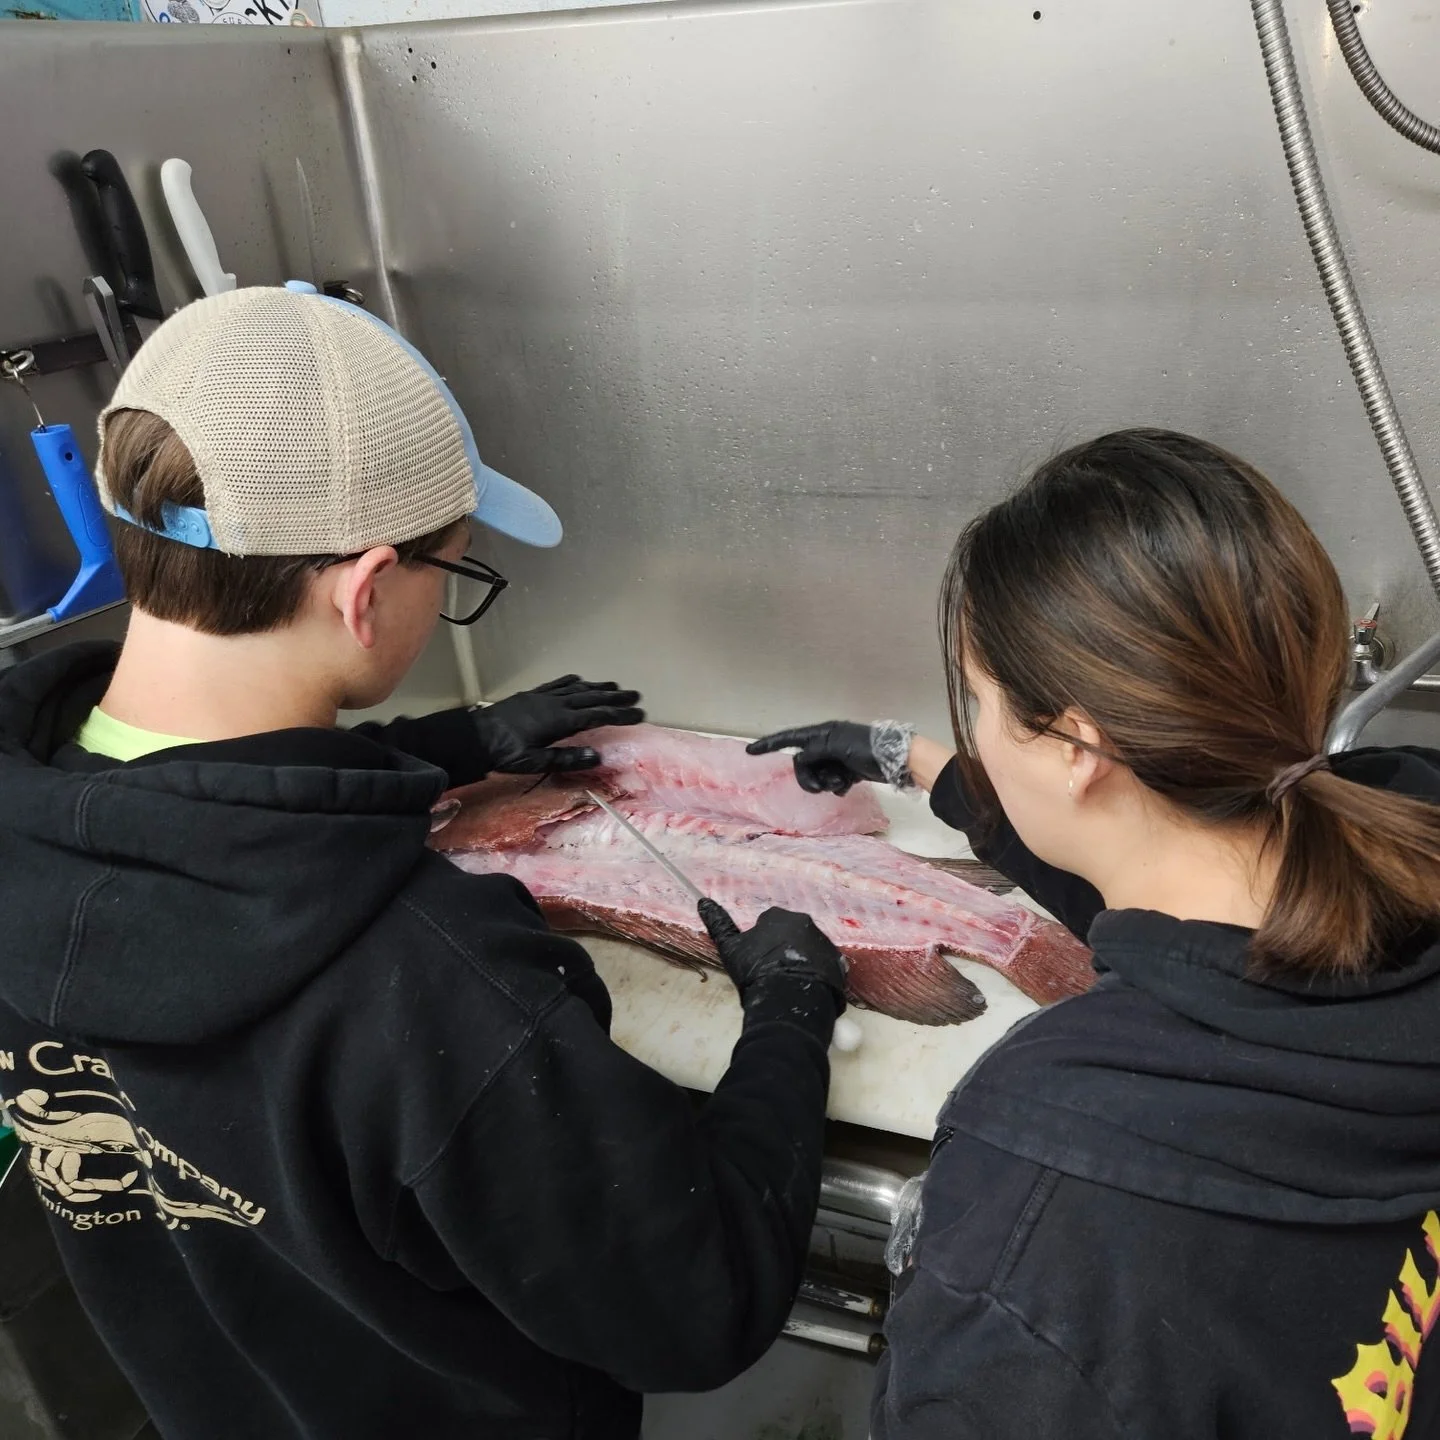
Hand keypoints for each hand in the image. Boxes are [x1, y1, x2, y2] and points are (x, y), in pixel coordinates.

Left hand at [472, 675, 643, 774]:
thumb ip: (566, 758)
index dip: (620, 714)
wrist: (476, 737)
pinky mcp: (532, 695)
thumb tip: (597, 757)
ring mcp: (544, 696)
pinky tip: (579, 680)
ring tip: (615, 686)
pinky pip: (558, 684)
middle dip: (615, 697)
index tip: (639, 714)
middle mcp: (556, 704)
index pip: (597, 716)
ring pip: (577, 688)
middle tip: (636, 696)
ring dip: (598, 687)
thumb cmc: (506, 753)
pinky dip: (573, 682)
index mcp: (560, 721)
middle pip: (592, 698)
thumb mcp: (537, 762)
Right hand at [698, 900, 847, 1011]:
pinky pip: (826, 963)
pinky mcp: (838, 960)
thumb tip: (703, 901)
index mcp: (777, 916)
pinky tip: (808, 987)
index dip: (761, 944)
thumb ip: (719, 924)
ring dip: (802, 959)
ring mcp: (823, 940)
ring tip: (791, 982)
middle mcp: (803, 922)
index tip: (758, 962)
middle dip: (784, 948)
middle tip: (774, 972)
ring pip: (809, 947)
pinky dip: (819, 972)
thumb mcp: (731, 950)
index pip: (768, 924)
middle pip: (791, 933)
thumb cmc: (756, 972)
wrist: (789, 998)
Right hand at [747, 720, 886, 794]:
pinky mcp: (847, 771)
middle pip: (802, 763)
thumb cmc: (867, 748)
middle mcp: (827, 743)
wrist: (896, 758)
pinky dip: (836, 786)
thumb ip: (814, 752)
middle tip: (821, 787)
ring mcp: (836, 758)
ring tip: (840, 784)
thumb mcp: (836, 746)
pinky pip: (830, 782)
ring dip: (825, 783)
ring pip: (816, 775)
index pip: (790, 738)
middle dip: (809, 778)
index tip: (751, 751)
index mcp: (822, 733)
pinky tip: (848, 785)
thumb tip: (802, 759)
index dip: (769, 744)